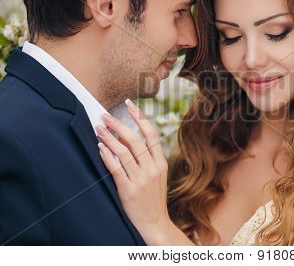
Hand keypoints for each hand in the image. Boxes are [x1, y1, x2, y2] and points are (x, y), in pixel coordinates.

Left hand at [96, 99, 169, 244]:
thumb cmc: (153, 198)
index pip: (152, 134)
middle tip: (105, 116)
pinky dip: (107, 155)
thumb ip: (148, 158)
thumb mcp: (158, 176)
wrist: (154, 223)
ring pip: (124, 152)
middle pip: (135, 140)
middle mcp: (153, 168)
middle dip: (119, 125)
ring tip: (99, 128)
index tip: (130, 104)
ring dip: (109, 138)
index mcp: (161, 163)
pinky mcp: (128, 189)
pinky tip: (100, 147)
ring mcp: (141, 179)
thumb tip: (131, 138)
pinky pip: (116, 168)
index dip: (140, 117)